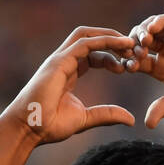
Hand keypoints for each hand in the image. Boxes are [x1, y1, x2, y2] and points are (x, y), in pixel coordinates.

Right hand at [3, 26, 136, 144]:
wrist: (29, 129)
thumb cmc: (50, 125)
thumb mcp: (86, 119)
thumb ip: (107, 114)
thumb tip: (131, 119)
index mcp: (68, 72)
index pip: (92, 55)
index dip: (111, 57)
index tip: (128, 67)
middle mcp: (64, 61)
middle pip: (91, 39)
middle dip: (113, 41)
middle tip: (134, 50)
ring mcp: (60, 59)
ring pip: (88, 36)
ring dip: (110, 36)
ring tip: (130, 44)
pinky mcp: (59, 61)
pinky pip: (85, 43)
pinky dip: (104, 41)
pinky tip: (121, 45)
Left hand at [124, 12, 163, 127]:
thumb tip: (146, 124)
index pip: (139, 61)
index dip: (130, 62)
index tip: (127, 67)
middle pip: (143, 42)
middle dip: (134, 44)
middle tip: (133, 52)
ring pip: (155, 27)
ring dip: (145, 30)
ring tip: (144, 40)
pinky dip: (162, 21)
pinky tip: (154, 28)